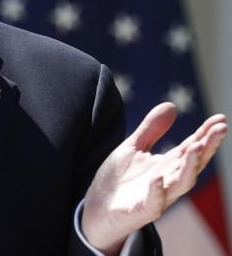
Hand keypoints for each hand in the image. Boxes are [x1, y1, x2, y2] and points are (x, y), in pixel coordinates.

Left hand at [81, 102, 226, 254]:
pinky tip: (158, 179)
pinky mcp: (140, 211)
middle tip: (220, 129)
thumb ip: (151, 129)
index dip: (206, 134)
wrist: (97, 209)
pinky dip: (157, 192)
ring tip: (196, 146)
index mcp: (167, 165)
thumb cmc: (119, 180)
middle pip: (192, 164)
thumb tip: (172, 105)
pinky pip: (153, 204)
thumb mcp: (133, 148)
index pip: (191, 147)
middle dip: (207, 147)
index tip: (220, 118)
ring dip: (190, 167)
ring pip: (180, 184)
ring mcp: (156, 197)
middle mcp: (167, 180)